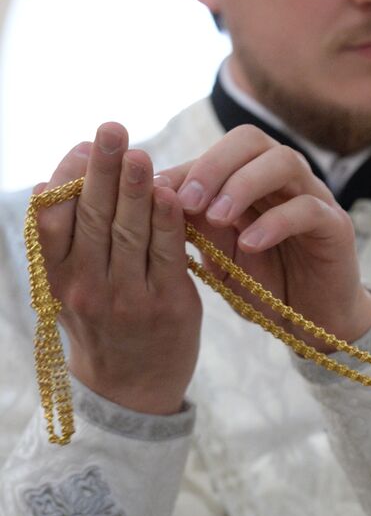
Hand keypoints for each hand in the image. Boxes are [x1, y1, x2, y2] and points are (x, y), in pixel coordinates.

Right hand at [34, 124, 200, 414]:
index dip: (68, 180)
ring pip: (129, 234)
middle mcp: (85, 288)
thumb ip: (66, 238)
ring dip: (136, 190)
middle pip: (93, 220)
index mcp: (58, 277)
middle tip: (112, 129)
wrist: (132, 386)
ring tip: (141, 153)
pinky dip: (167, 223)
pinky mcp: (168, 306)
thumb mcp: (71, 282)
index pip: (55, 221)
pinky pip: (167, 257)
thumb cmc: (103, 319)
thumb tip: (56, 178)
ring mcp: (127, 298)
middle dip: (103, 171)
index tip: (83, 143)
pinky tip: (171, 194)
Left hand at [162, 125, 370, 352]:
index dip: (187, 167)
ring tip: (216, 217)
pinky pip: (308, 208)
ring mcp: (314, 198)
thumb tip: (161, 198)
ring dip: (243, 184)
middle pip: (251, 140)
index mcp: (253, 180)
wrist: (309, 323)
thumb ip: (200, 229)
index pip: (219, 151)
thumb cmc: (264, 285)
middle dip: (214, 164)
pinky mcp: (336, 225)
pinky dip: (275, 222)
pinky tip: (251, 244)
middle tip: (188, 201)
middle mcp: (285, 179)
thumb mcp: (220, 259)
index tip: (156, 193)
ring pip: (283, 162)